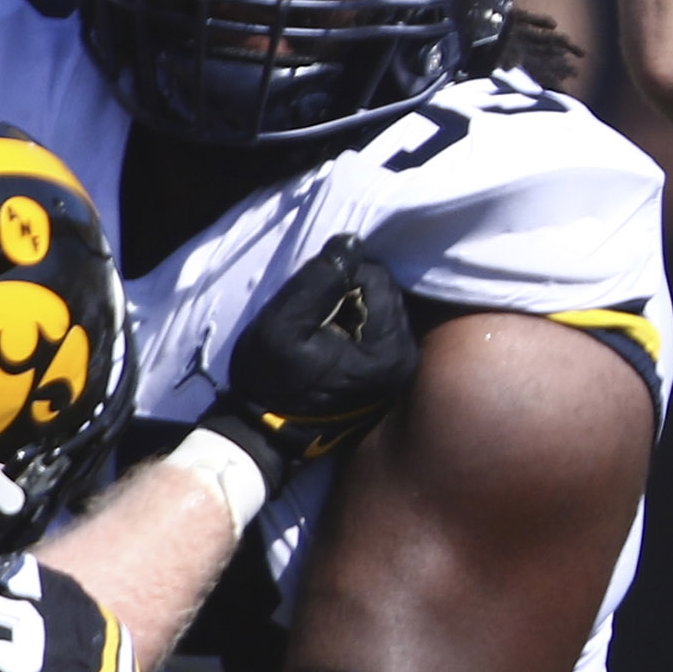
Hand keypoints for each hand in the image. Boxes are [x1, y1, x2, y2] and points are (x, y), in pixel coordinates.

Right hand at [200, 235, 417, 499]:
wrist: (265, 430)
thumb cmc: (271, 379)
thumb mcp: (284, 324)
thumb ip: (320, 280)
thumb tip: (352, 241)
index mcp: (388, 350)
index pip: (377, 279)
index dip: (340, 276)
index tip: (312, 301)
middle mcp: (407, 357)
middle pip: (386, 290)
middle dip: (350, 292)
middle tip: (316, 317)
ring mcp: (403, 364)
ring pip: (383, 304)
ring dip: (352, 306)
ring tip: (322, 329)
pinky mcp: (392, 368)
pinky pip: (380, 323)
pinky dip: (356, 321)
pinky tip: (331, 337)